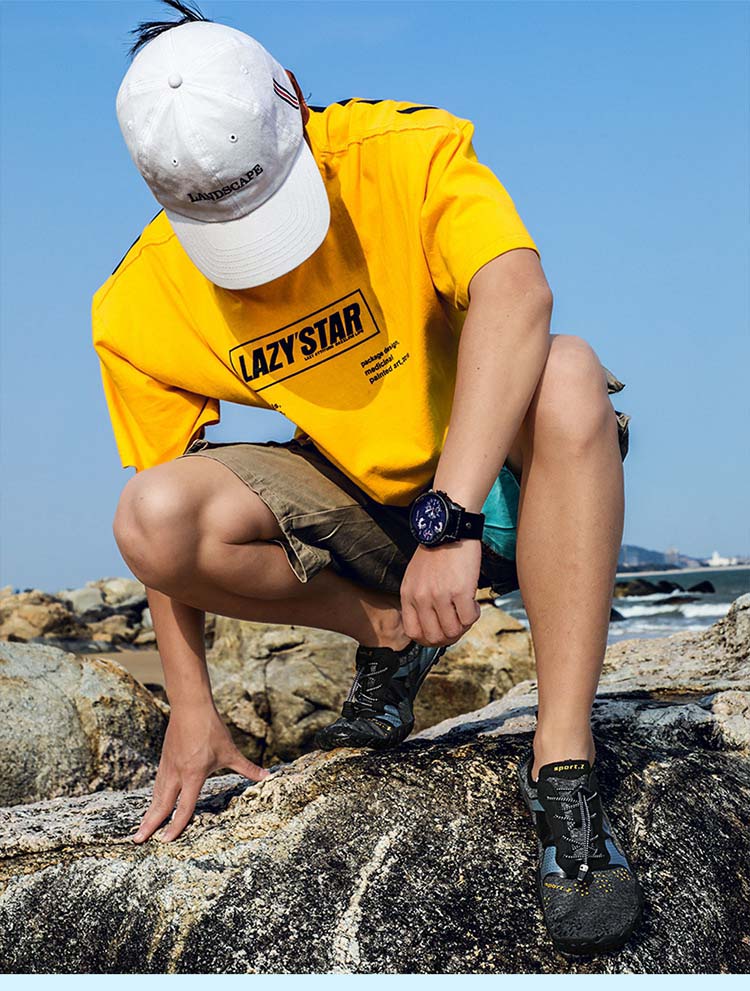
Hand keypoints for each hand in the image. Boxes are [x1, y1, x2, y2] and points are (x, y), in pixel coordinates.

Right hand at [131, 704, 268, 843]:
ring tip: (141, 829)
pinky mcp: (165, 760)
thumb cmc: (211, 729)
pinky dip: (154, 797)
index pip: (184, 807)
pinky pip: (158, 783)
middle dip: (150, 824)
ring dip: (149, 813)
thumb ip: (247, 767)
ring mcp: (168, 766)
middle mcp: (177, 774)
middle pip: (161, 805)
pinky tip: (153, 804)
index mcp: (193, 775)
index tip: (166, 841)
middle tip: (137, 841)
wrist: (190, 707)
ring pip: (157, 795)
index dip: (176, 826)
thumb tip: (267, 776)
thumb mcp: (230, 751)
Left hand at [400, 539, 481, 646]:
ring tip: (466, 610)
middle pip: (434, 637)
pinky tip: (474, 602)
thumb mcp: (415, 576)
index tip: (440, 632)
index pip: (413, 633)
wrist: (449, 527)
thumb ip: (419, 598)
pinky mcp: (460, 591)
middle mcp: (422, 598)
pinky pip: (469, 619)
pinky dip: (474, 615)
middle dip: (449, 636)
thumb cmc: (436, 551)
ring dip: (463, 626)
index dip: (429, 638)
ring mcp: (440, 595)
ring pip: (453, 631)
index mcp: (408, 595)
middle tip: (457, 623)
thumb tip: (431, 623)